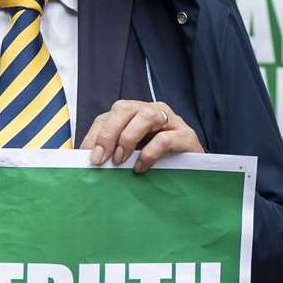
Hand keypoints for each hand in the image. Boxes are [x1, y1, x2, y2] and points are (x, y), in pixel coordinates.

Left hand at [81, 99, 204, 171]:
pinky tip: (141, 167)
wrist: (195, 174)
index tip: (87, 156)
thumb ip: (115, 153)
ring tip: (120, 161)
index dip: (95, 134)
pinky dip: (149, 153)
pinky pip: (165, 138)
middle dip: (108, 133)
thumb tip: (88, 160)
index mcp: (137, 114)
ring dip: (127, 138)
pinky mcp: (187, 136)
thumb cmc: (161, 165)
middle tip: (100, 158)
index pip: (110, 115)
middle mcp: (154, 111)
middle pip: (125, 108)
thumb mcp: (133, 156)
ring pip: (146, 116)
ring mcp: (172, 121)